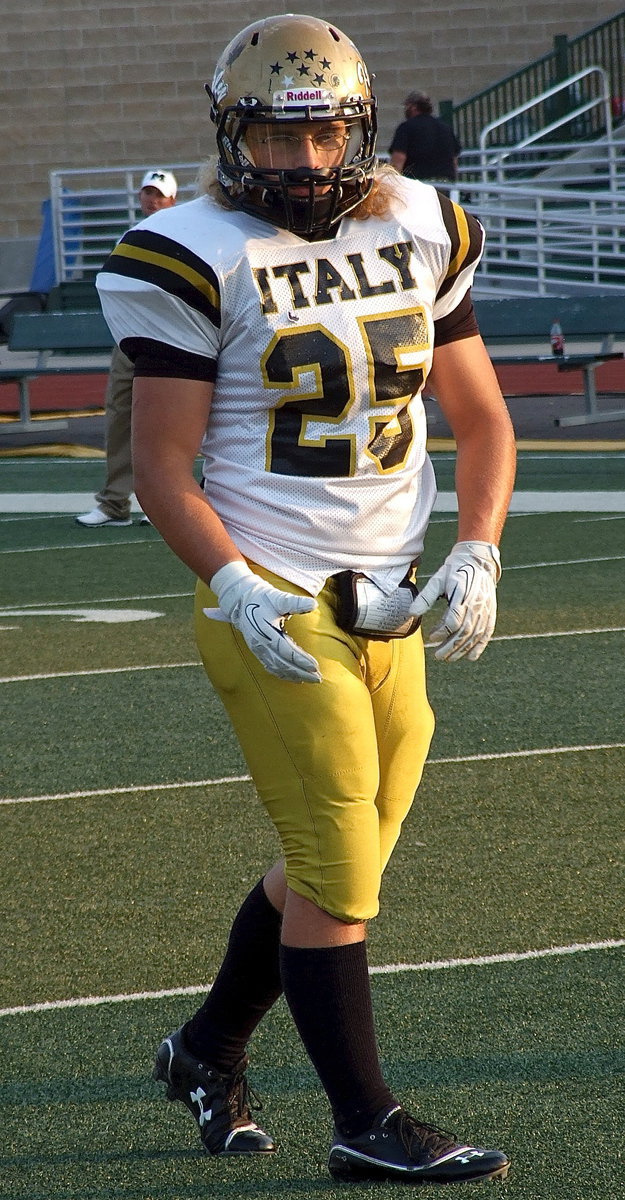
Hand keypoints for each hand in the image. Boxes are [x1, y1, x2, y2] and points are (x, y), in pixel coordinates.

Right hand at [205, 561, 320, 682]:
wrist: (240, 599)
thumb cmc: (261, 597)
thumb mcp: (279, 597)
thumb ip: (296, 603)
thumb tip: (313, 603)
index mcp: (266, 632)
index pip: (286, 651)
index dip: (301, 660)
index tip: (315, 667)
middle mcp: (260, 643)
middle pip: (282, 663)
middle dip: (301, 672)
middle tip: (318, 678)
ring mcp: (258, 649)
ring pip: (277, 667)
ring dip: (293, 675)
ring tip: (310, 679)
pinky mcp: (257, 651)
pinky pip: (270, 666)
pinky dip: (283, 673)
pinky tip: (295, 677)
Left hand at [410, 541, 500, 661]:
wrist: (479, 560)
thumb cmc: (455, 569)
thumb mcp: (438, 579)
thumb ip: (425, 598)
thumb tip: (411, 613)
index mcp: (462, 594)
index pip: (453, 620)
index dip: (442, 631)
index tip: (431, 636)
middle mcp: (476, 604)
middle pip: (464, 632)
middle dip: (451, 647)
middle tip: (438, 656)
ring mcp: (485, 609)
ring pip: (475, 635)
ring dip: (462, 650)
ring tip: (449, 658)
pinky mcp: (491, 612)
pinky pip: (486, 633)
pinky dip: (480, 646)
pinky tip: (471, 657)